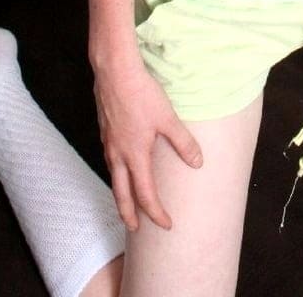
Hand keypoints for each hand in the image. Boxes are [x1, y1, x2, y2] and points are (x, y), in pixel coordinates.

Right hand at [93, 58, 203, 231]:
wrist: (115, 73)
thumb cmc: (141, 94)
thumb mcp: (168, 119)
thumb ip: (183, 142)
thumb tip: (198, 162)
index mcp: (135, 155)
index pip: (146, 194)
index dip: (156, 213)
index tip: (166, 224)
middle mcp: (118, 154)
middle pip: (121, 194)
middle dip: (128, 214)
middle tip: (134, 229)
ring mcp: (109, 142)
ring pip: (112, 177)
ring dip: (119, 193)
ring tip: (125, 200)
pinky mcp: (105, 130)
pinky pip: (108, 160)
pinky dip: (114, 172)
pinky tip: (119, 164)